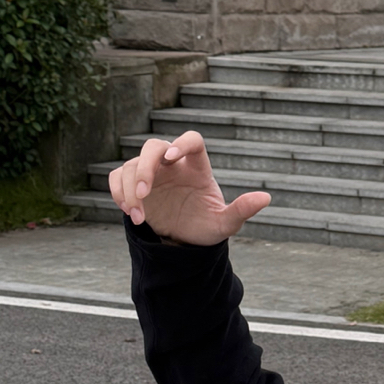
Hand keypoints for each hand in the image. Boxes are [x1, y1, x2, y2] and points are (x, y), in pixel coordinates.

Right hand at [108, 131, 270, 244]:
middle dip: (145, 167)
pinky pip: (118, 178)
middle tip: (144, 194)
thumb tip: (265, 197)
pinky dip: (118, 191)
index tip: (171, 157)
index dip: (181, 143)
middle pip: (153, 146)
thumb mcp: (224, 224)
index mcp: (197, 168)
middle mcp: (172, 165)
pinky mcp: (133, 186)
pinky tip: (128, 211)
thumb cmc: (205, 227)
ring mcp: (151, 174)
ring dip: (130, 188)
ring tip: (138, 215)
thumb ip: (241, 210)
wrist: (183, 242)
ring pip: (132, 164)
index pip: (192, 141)